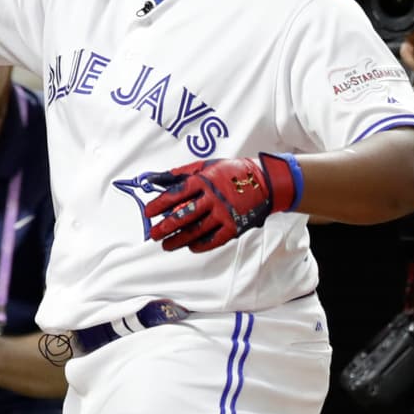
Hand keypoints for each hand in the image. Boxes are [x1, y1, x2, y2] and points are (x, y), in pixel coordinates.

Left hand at [143, 153, 303, 252]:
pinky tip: (190, 247)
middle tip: (153, 234)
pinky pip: (214, 240)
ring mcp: (224, 214)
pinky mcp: (234, 227)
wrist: (264, 182)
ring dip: (178, 240)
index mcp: (203, 181)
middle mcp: (212, 198)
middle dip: (165, 227)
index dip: (159, 205)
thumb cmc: (231, 173)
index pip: (175, 194)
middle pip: (183, 216)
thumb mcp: (205, 166)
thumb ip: (181, 173)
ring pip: (196, 231)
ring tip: (167, 245)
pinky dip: (200, 245)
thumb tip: (155, 179)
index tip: (148, 212)